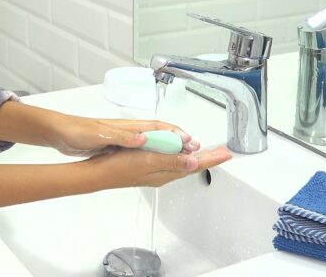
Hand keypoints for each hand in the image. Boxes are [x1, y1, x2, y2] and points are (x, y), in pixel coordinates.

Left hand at [50, 116, 199, 156]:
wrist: (60, 133)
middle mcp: (129, 131)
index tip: (191, 142)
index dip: (176, 134)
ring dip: (168, 149)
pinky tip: (156, 160)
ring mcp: (124, 139)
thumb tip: (145, 138)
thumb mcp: (101, 135)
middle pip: (160, 134)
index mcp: (128, 126)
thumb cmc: (78, 130)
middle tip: (195, 150)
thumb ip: (123, 137)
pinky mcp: (117, 147)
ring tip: (181, 156)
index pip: (159, 127)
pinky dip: (153, 154)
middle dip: (178, 141)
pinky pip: (141, 150)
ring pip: (152, 143)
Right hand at [88, 145, 232, 187]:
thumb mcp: (149, 160)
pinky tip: (181, 151)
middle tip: (223, 152)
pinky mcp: (147, 166)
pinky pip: (171, 161)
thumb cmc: (120, 166)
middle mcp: (164, 173)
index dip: (212, 158)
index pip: (195, 164)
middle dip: (208, 157)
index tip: (226, 154)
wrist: (99, 174)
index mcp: (166, 172)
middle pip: (192, 164)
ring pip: (182, 162)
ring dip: (196, 156)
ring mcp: (155, 171)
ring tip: (209, 151)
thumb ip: (172, 159)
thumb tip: (194, 160)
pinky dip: (181, 154)